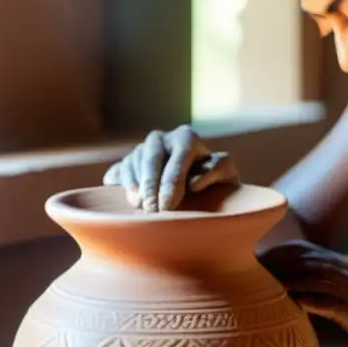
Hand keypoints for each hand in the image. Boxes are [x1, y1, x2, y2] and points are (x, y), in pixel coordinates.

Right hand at [103, 125, 239, 211]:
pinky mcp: (128, 163)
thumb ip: (218, 171)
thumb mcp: (227, 175)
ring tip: (140, 206)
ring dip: (136, 185)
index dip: (171, 181)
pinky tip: (131, 200)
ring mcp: (142, 149)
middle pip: (151, 156)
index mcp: (186, 137)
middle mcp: (162, 138)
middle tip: (151, 208)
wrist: (200, 188)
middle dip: (150, 183)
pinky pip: (120, 170)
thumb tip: (193, 182)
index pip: (178, 156)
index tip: (168, 205)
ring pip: (134, 162)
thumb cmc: (216, 181)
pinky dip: (122, 185)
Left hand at [260, 240, 347, 346]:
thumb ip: (332, 295)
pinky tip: (288, 305)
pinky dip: (306, 301)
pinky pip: (328, 302)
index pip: (308, 251)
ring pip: (314, 277)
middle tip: (250, 273)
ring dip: (285, 281)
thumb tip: (300, 298)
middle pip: (307, 259)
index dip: (280, 254)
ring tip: (261, 288)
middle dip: (276, 264)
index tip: (256, 263)